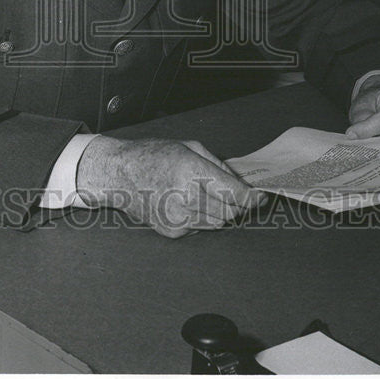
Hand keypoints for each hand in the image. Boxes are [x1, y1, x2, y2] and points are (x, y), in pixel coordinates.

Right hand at [76, 136, 265, 238]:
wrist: (118, 174)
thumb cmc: (153, 155)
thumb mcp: (189, 147)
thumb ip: (219, 165)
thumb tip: (240, 184)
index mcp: (190, 171)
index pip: (233, 193)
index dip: (251, 198)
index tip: (260, 198)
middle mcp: (184, 197)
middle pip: (229, 213)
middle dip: (237, 205)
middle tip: (238, 196)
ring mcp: (176, 218)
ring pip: (217, 223)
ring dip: (221, 212)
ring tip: (207, 195)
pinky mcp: (171, 231)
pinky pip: (200, 228)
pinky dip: (202, 217)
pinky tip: (188, 203)